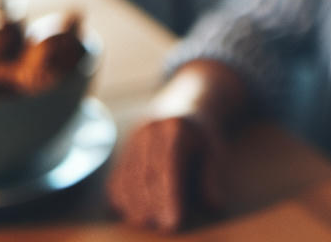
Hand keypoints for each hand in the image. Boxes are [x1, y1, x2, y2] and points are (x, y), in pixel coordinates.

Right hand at [106, 114, 228, 231]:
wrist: (182, 104)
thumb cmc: (200, 134)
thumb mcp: (213, 149)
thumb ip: (211, 175)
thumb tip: (214, 205)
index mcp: (176, 128)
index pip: (170, 166)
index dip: (170, 196)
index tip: (174, 221)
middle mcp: (151, 131)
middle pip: (146, 172)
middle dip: (151, 203)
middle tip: (159, 227)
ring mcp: (134, 139)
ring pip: (128, 175)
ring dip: (133, 203)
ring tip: (142, 222)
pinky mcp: (124, 149)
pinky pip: (116, 174)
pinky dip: (119, 195)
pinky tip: (126, 211)